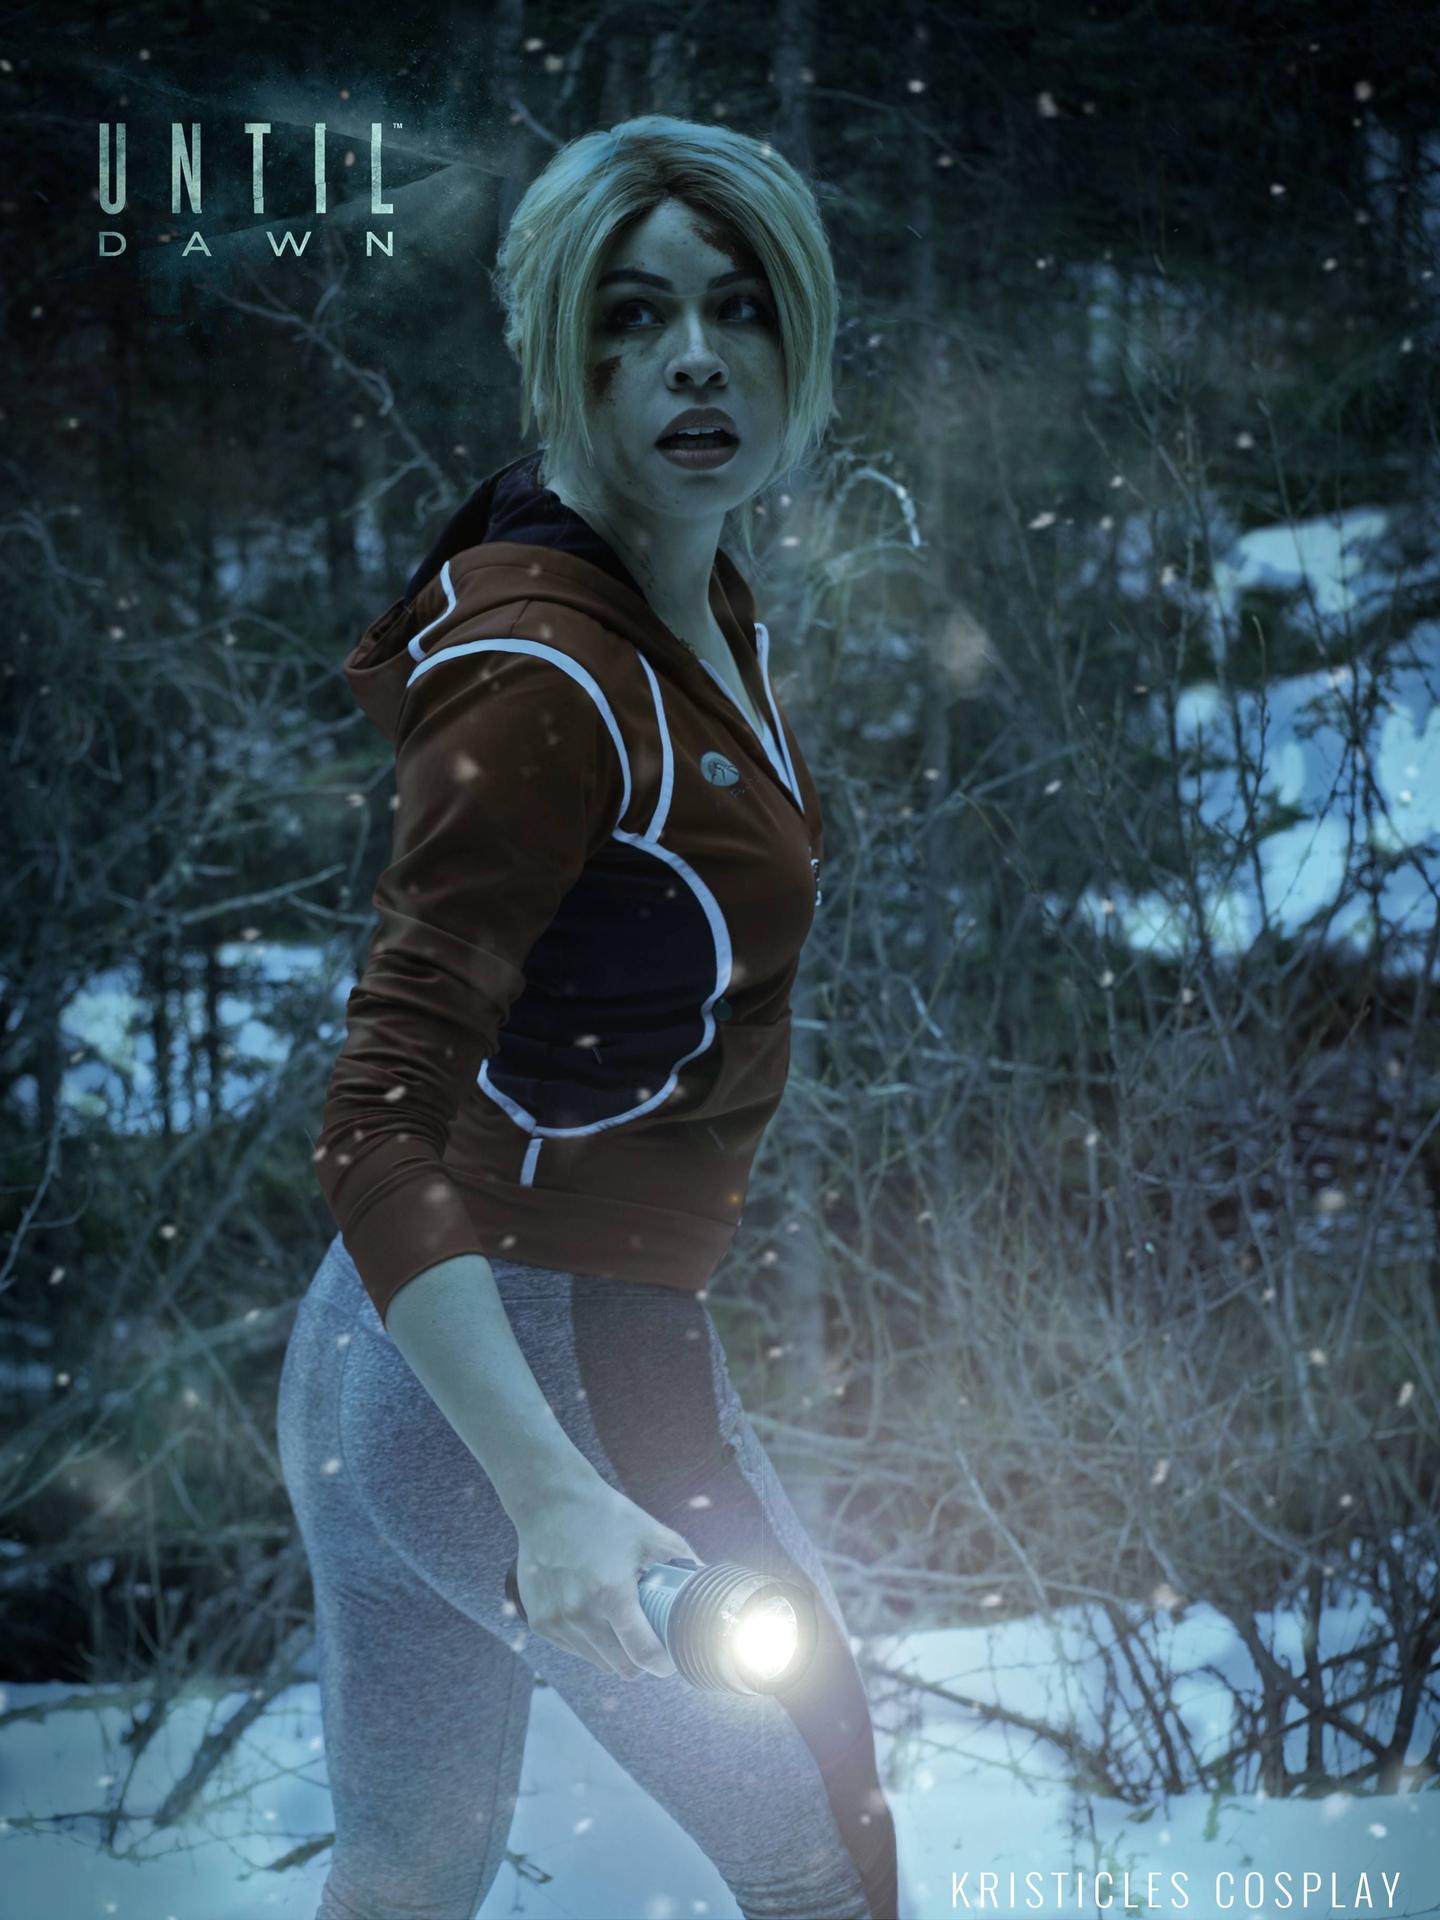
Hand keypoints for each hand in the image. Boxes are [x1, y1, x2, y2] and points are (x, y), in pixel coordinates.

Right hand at [512, 1476, 700, 1679]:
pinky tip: (592, 1612)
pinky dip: (587, 1640)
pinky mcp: (539, 1621)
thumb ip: (682, 1557)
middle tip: (647, 1637)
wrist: (548, 1501)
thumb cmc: (601, 1514)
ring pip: (596, 1660)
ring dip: (612, 1650)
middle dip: (639, 1659)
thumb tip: (707, 1577)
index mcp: (611, 1593)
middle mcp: (580, 1612)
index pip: (643, 1654)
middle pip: (621, 1667)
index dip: (663, 1664)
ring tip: (618, 1619)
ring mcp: (556, 1620)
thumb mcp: (647, 1531)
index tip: (671, 1661)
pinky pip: (573, 1648)